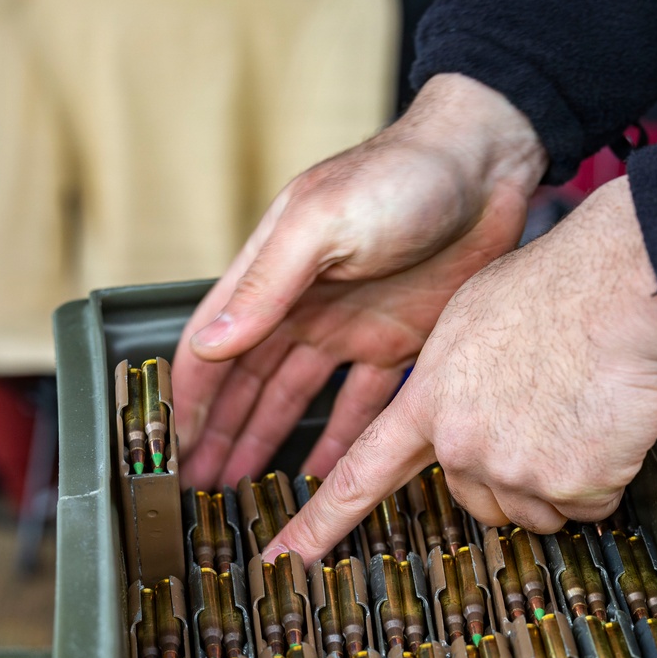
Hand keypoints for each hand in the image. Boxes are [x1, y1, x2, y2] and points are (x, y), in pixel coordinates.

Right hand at [172, 74, 547, 489]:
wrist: (487, 170)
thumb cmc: (401, 177)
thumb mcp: (324, 223)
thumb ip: (267, 285)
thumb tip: (209, 348)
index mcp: (273, 276)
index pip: (211, 346)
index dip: (187, 398)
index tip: (169, 449)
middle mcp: (305, 308)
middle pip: (248, 384)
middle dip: (222, 434)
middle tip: (200, 485)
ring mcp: (352, 328)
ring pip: (298, 400)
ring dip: (271, 442)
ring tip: (248, 487)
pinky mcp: (401, 342)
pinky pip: (364, 403)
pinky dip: (345, 439)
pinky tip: (330, 473)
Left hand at [263, 177, 656, 565]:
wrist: (623, 284)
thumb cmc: (557, 287)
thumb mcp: (469, 315)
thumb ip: (449, 374)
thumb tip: (454, 403)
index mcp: (430, 400)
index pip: (362, 474)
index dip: (322, 522)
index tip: (287, 558)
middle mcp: (463, 444)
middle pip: (476, 498)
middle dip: (506, 473)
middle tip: (539, 417)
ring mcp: (516, 468)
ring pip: (535, 508)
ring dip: (558, 476)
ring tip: (576, 411)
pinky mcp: (571, 485)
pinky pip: (585, 506)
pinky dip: (602, 475)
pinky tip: (605, 424)